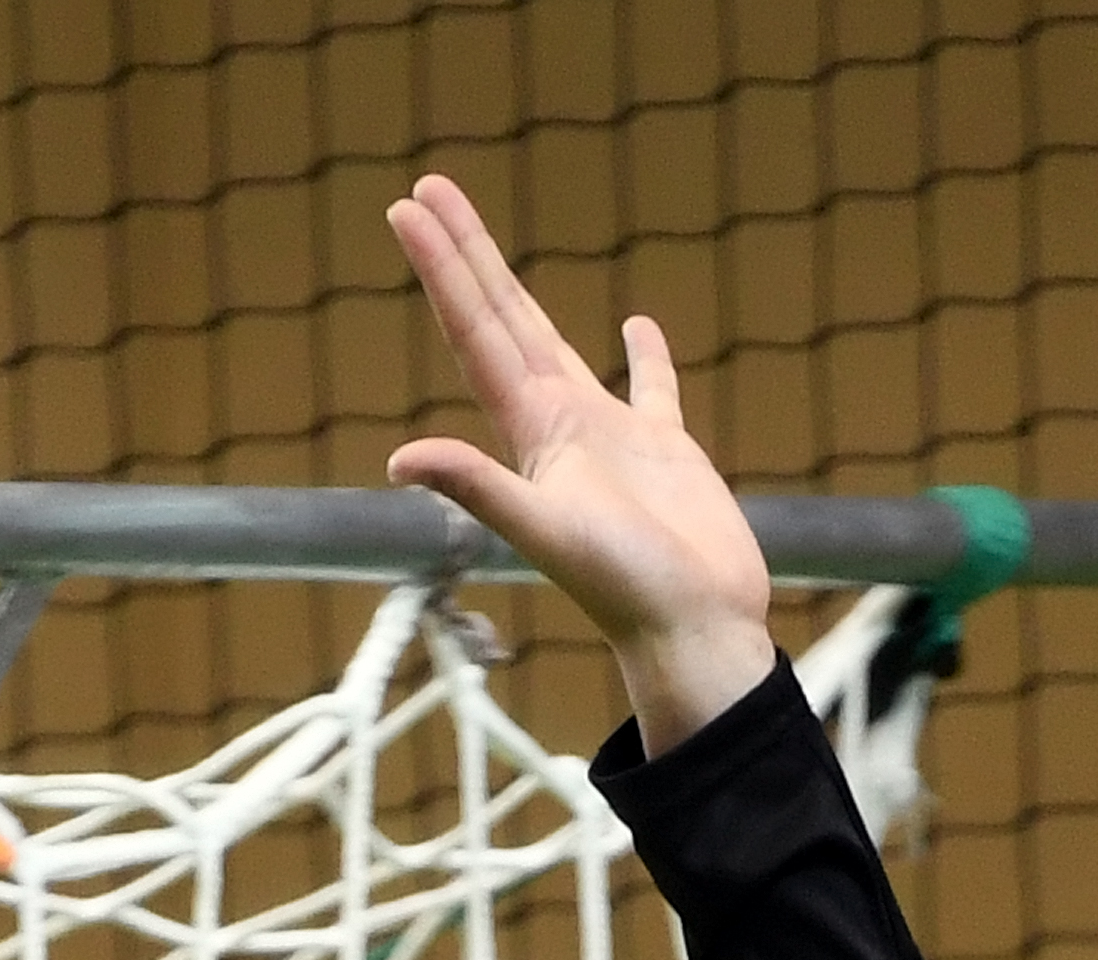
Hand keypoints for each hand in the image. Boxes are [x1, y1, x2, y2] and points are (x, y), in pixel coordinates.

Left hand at [382, 175, 778, 751]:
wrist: (696, 632)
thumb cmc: (627, 588)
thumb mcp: (547, 530)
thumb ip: (480, 487)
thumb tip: (401, 458)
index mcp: (532, 433)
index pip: (475, 333)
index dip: (444, 271)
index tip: (409, 210)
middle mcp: (560, 427)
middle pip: (500, 322)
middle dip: (465, 257)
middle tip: (428, 190)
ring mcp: (610, 438)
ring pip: (557, 343)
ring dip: (520, 293)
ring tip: (492, 246)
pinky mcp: (665, 451)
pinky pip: (651, 388)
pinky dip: (644, 355)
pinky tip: (636, 324)